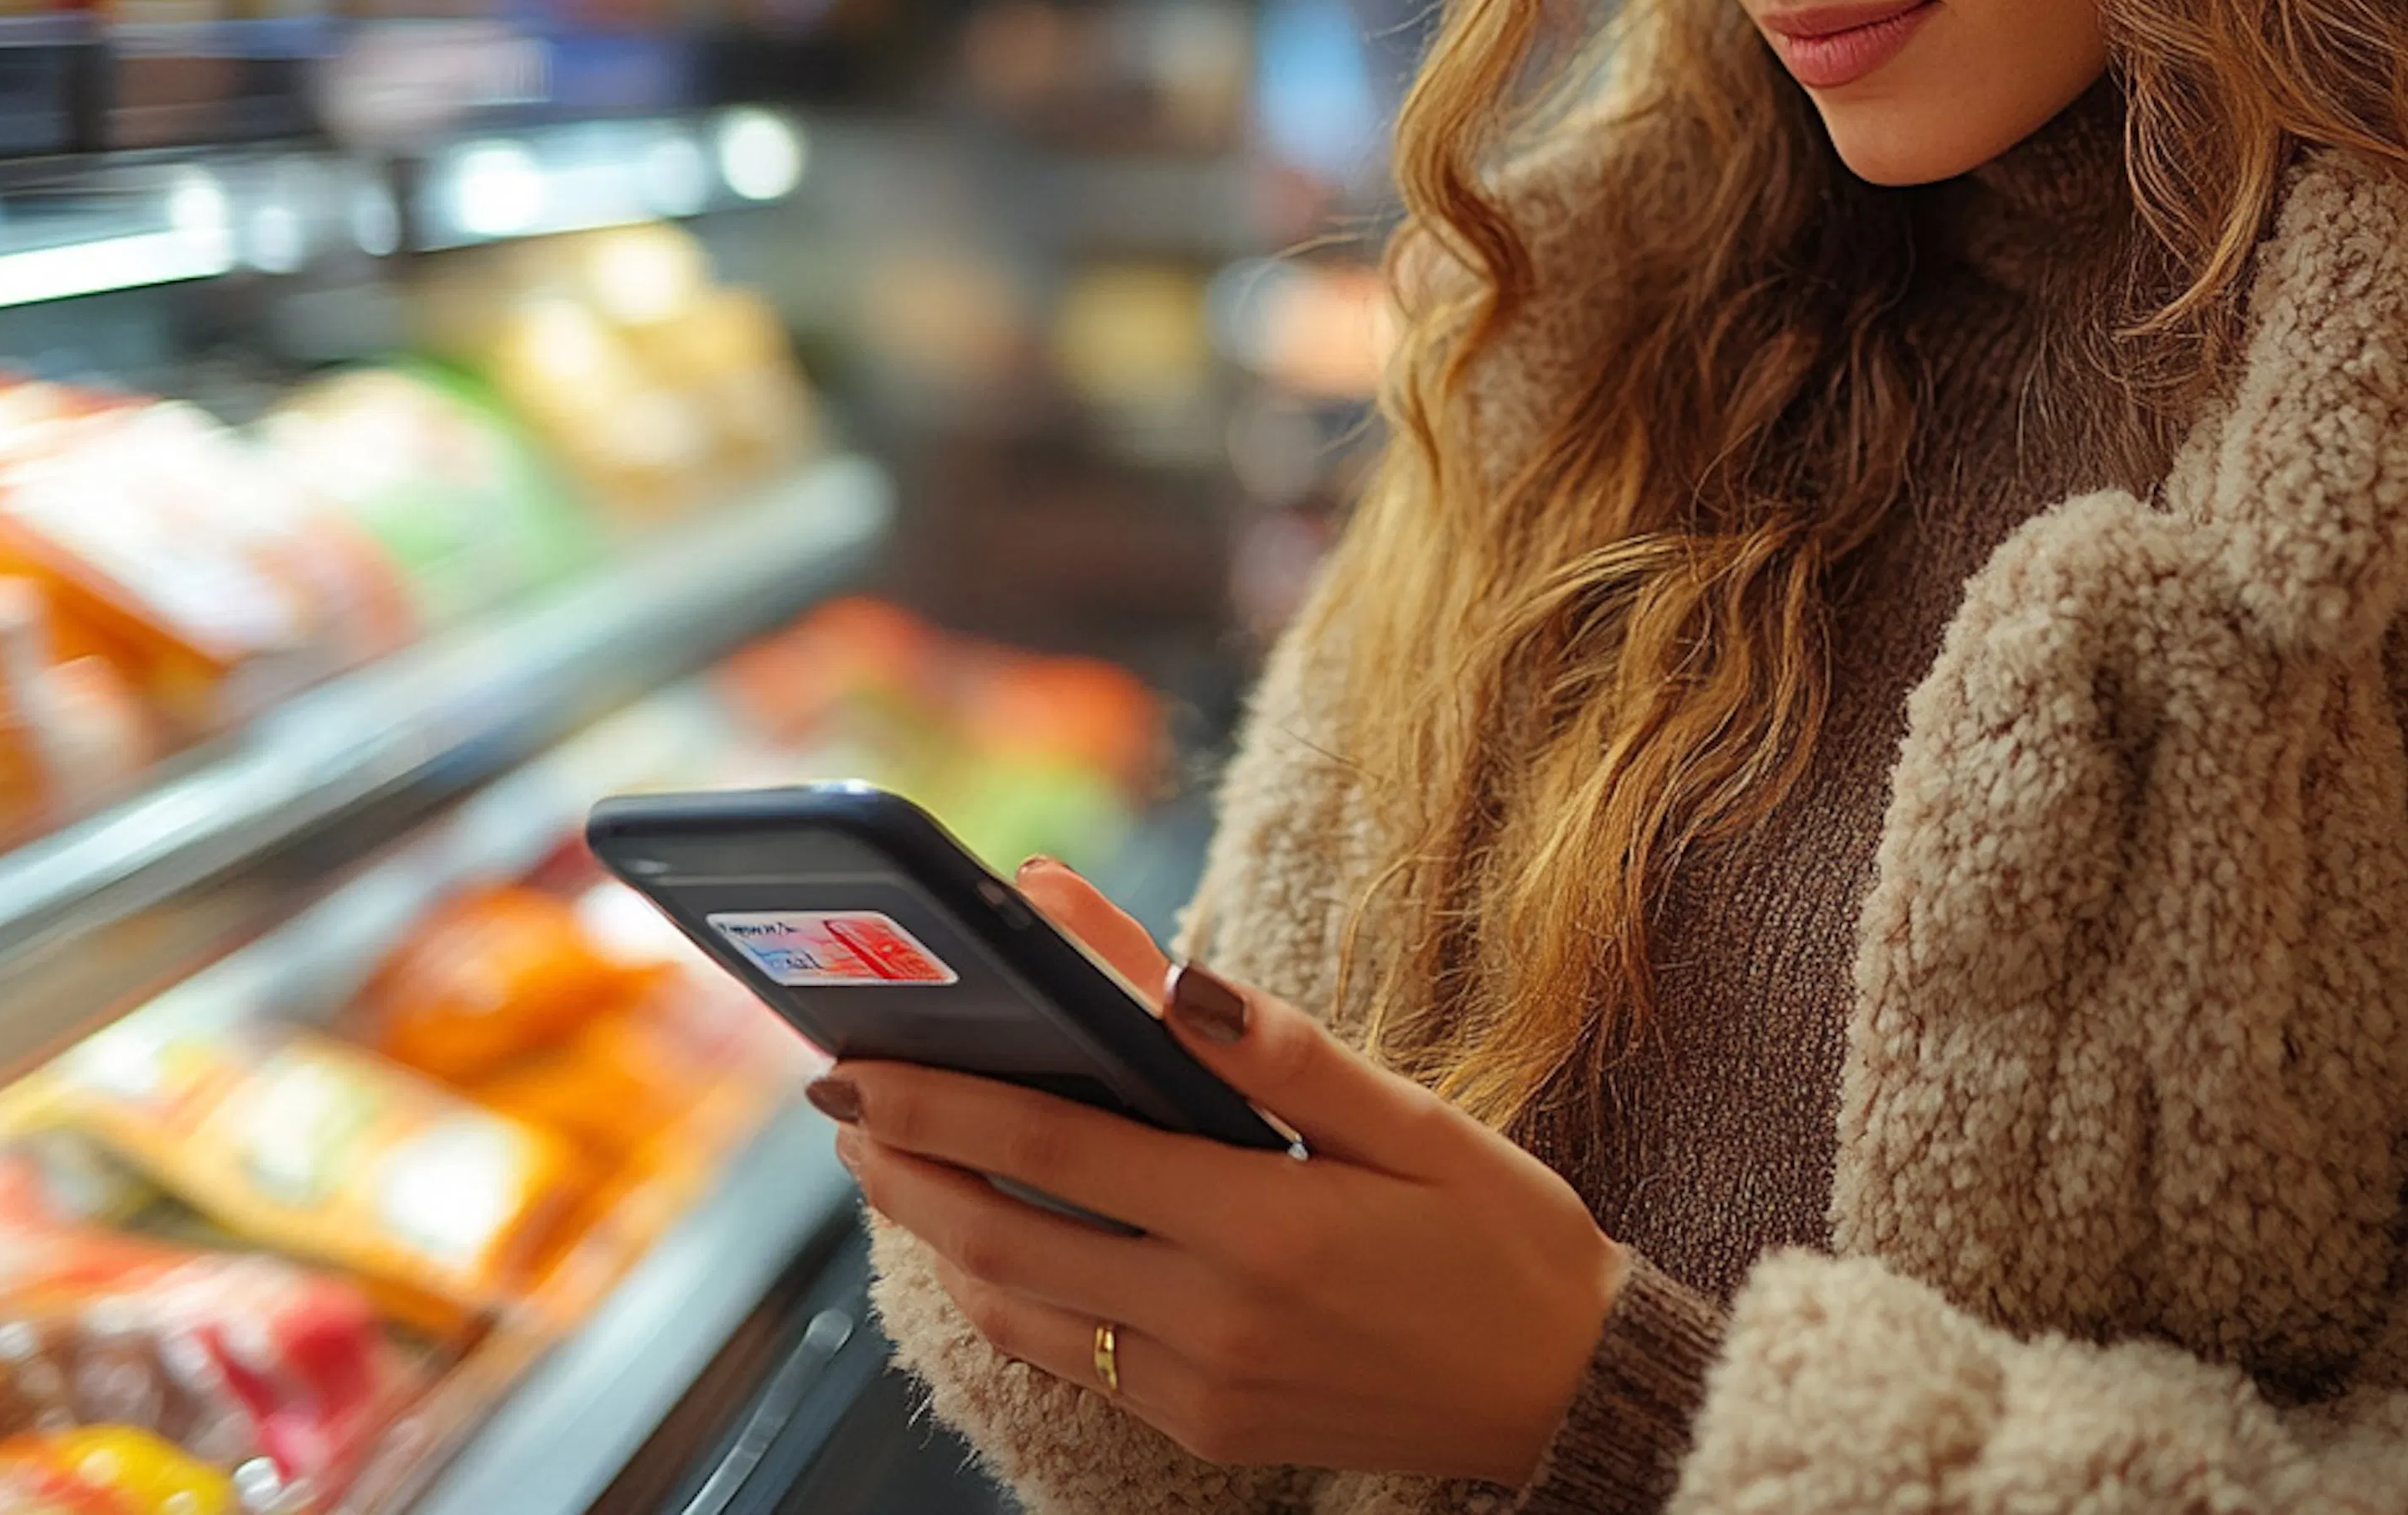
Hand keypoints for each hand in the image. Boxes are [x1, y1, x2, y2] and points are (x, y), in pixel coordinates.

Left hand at [821, 859, 1627, 1486]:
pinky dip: (1010, 1290)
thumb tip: (1166, 976)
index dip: (944, 1101)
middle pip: (1004, 1234)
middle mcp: (1214, 1318)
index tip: (860, 1059)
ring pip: (1019, 1306)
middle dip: (906, 1161)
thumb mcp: (1413, 1118)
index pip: (1059, 1150)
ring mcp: (1201, 1389)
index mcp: (1265, 1223)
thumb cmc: (1500, 1233)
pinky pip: (1073, 1356)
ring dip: (938, 1230)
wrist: (1564, 1390)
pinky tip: (992, 1238)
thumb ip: (1279, 1048)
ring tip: (893, 1157)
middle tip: (843, 1097)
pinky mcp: (1206, 1430)